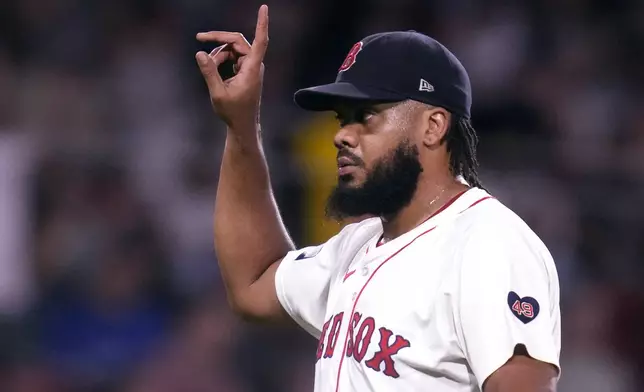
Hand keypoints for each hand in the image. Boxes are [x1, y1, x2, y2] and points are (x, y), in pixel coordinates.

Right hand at [195, 5, 268, 130]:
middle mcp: (253, 65)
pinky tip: (214, 70)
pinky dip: (221, 60)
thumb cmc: (233, 112)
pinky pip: (232, 56)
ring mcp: (250, 67)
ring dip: (218, 54)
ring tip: (209, 67)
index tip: (264, 8)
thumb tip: (200, 53)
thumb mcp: (218, 93)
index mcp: (251, 69)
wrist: (243, 125)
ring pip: (232, 49)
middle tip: (199, 37)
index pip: (260, 41)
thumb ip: (209, 72)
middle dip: (218, 39)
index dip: (262, 23)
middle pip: (237, 41)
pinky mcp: (246, 70)